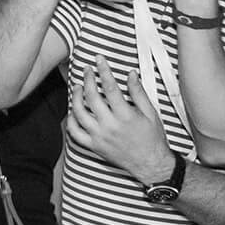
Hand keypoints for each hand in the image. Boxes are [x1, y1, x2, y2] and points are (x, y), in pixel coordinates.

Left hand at [66, 56, 175, 184]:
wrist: (150, 163)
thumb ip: (138, 92)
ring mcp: (99, 137)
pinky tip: (73, 110)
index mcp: (125, 115)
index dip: (103, 70)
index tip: (99, 60)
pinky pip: (75, 132)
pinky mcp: (93, 146)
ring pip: (78, 113)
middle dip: (87, 79)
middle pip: (91, 97)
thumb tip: (131, 74)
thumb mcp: (151, 112)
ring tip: (78, 87)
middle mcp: (109, 126)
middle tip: (87, 70)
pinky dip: (71, 120)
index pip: (110, 87)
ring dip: (76, 97)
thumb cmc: (152, 138)